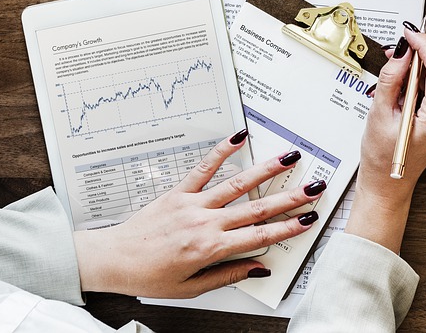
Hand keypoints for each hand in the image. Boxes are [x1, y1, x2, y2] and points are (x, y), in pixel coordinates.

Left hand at [73, 133, 323, 297]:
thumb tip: (258, 267)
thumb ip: (227, 275)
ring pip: (237, 184)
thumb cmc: (149, 277)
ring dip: (267, 170)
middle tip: (313, 188)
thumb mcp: (190, 288)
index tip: (307, 219)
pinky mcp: (179, 192)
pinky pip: (203, 168)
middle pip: (256, 209)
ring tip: (289, 158)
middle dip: (289, 198)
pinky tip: (239, 137)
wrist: (112, 260)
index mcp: (210, 249)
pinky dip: (222, 151)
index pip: (258, 236)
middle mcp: (205, 223)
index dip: (287, 227)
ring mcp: (193, 204)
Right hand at [344, 27, 425, 252]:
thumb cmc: (381, 159)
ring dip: (423, 63)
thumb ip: (391, 80)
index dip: (425, 45)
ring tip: (397, 66)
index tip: (409, 33)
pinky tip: (404, 80)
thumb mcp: (379, 115)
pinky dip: (423, 75)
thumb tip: (402, 52)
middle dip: (425, 51)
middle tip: (400, 48)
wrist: (387, 185)